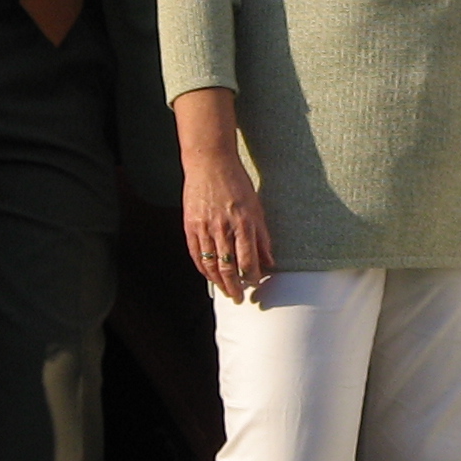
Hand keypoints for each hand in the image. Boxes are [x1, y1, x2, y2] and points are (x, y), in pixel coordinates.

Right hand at [183, 144, 272, 302]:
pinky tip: (209, 275)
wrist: (210, 163)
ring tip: (225, 291)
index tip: (255, 283)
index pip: (248, 260)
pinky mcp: (190, 225)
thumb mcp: (256, 208)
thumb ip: (263, 236)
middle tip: (238, 297)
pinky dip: (203, 268)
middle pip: (228, 268)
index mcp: (243, 223)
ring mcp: (205, 228)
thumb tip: (270, 261)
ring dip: (218, 282)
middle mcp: (223, 228)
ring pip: (210, 265)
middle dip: (234, 287)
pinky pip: (196, 254)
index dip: (252, 276)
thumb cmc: (236, 183)